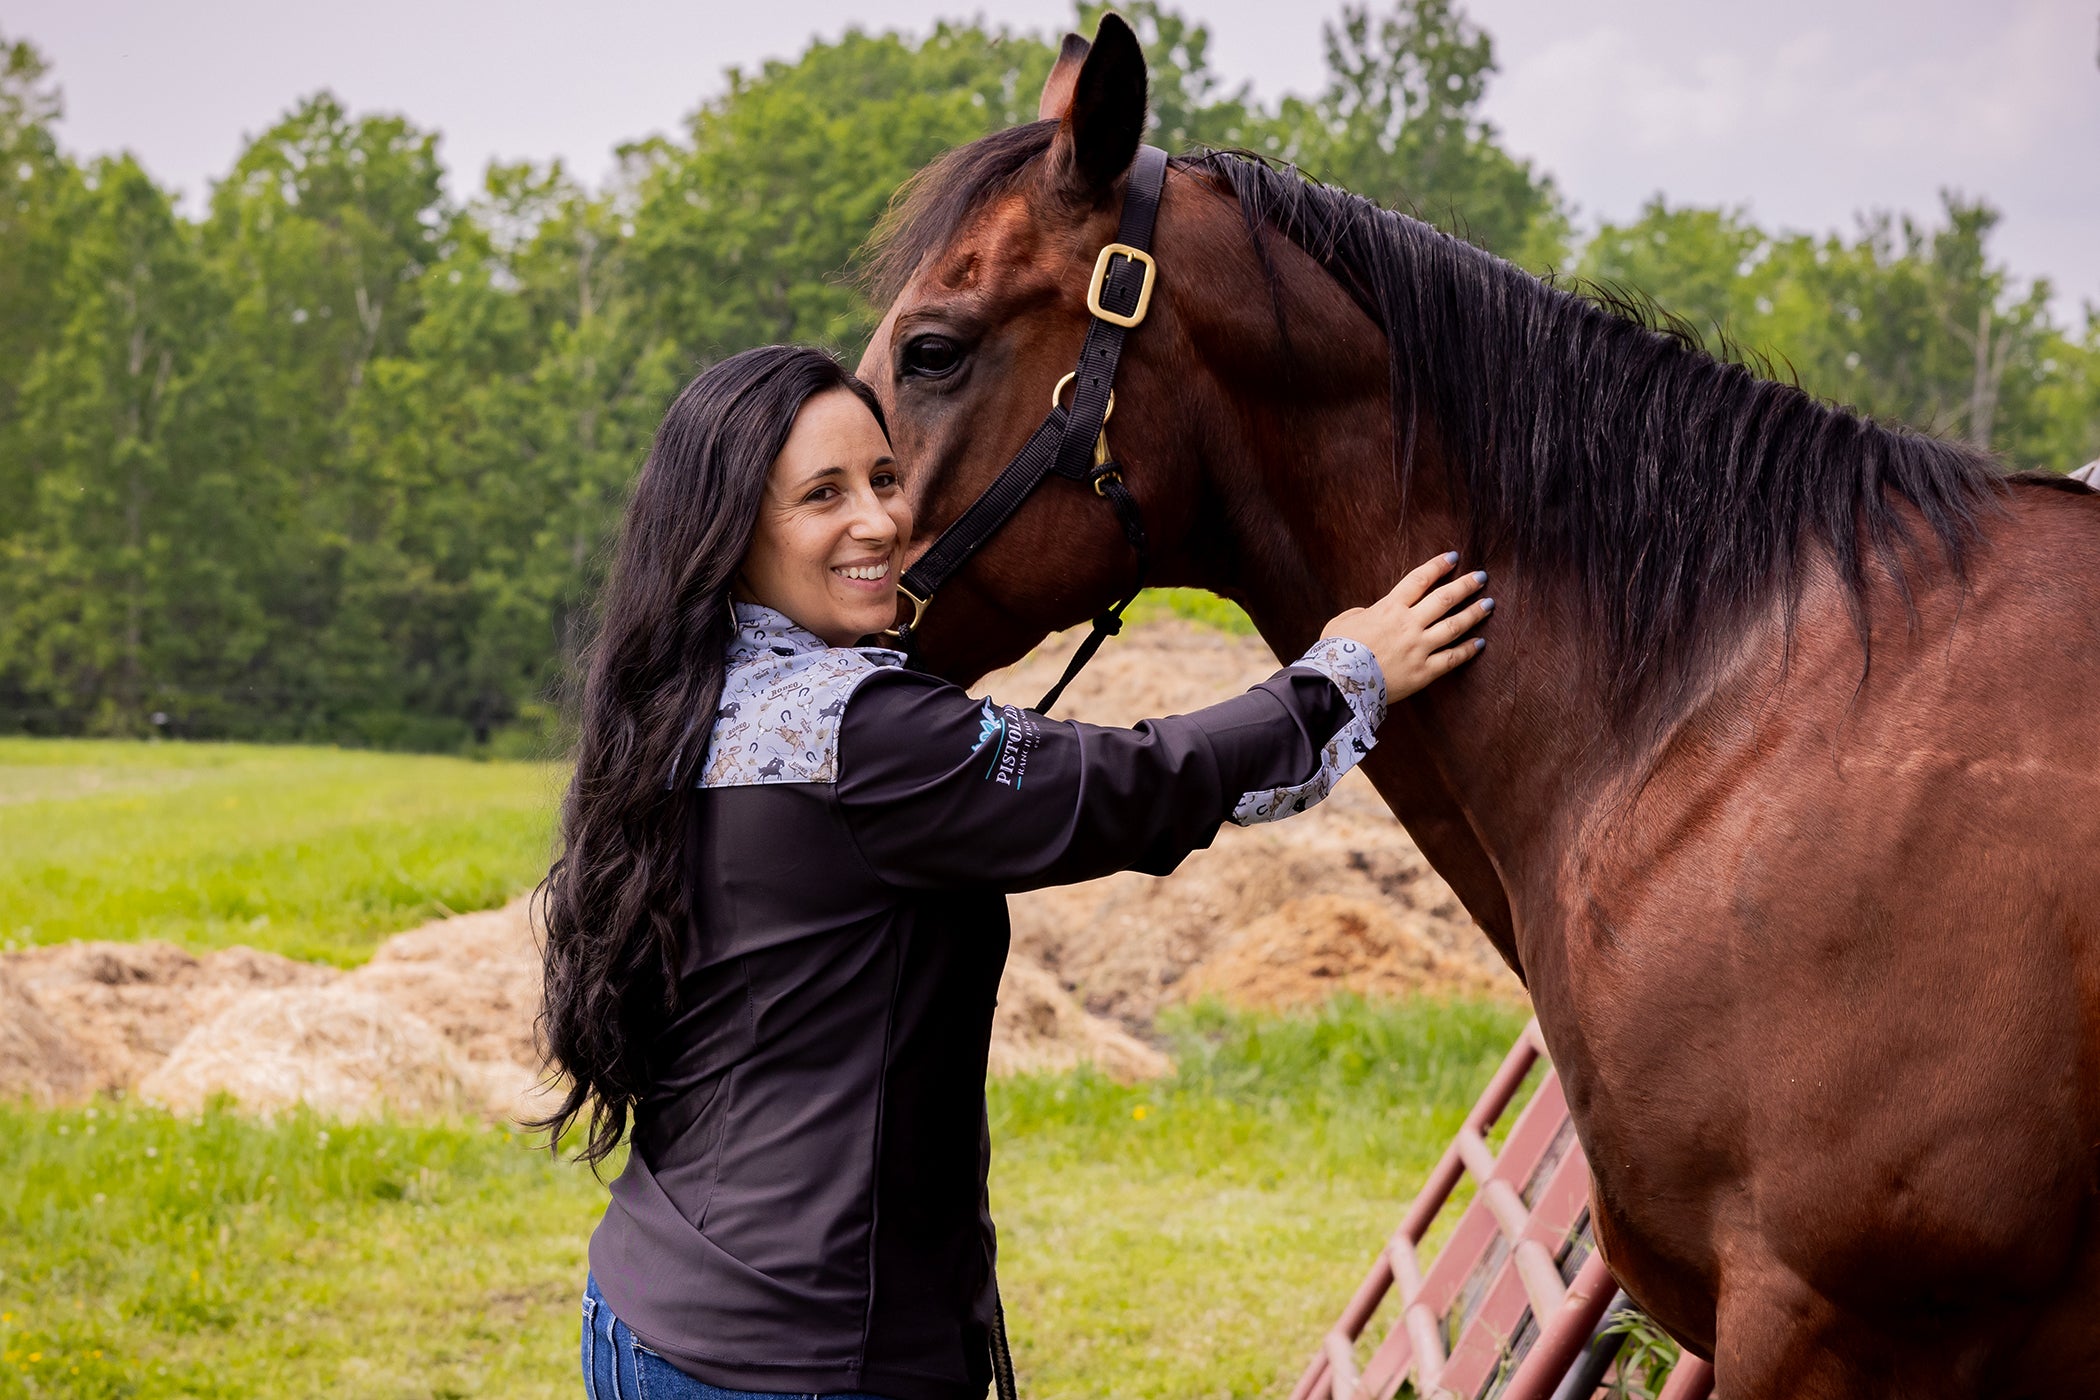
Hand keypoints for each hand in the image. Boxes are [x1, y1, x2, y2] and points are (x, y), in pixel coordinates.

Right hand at [1320, 553, 1491, 699]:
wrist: (1338, 684)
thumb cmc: (1335, 651)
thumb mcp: (1342, 622)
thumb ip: (1361, 613)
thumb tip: (1370, 613)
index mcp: (1389, 608)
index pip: (1419, 580)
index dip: (1438, 566)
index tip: (1453, 557)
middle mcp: (1408, 624)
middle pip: (1444, 599)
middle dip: (1466, 585)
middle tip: (1481, 576)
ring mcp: (1418, 648)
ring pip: (1454, 626)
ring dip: (1473, 614)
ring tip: (1488, 604)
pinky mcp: (1423, 672)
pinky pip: (1451, 659)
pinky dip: (1467, 650)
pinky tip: (1480, 642)